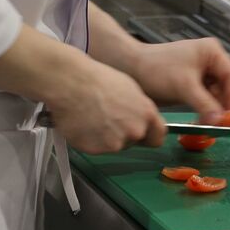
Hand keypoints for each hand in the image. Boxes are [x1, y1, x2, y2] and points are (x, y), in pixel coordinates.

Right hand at [43, 52, 165, 152]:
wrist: (71, 84)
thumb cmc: (98, 80)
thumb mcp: (131, 88)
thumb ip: (141, 109)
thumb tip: (143, 118)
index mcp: (146, 115)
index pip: (158, 137)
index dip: (149, 135)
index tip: (143, 134)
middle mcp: (135, 131)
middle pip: (135, 141)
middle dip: (125, 134)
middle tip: (110, 118)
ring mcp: (116, 143)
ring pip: (115, 145)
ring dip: (107, 137)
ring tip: (94, 117)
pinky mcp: (96, 150)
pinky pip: (97, 149)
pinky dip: (91, 140)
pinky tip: (85, 124)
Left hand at [127, 39, 229, 120]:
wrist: (130, 69)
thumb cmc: (156, 68)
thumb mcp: (184, 86)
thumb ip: (205, 104)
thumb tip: (220, 121)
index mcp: (211, 52)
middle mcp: (208, 61)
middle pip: (225, 88)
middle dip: (224, 108)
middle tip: (225, 126)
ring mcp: (199, 73)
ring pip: (215, 96)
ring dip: (214, 112)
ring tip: (211, 127)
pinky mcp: (190, 85)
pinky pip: (204, 100)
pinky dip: (204, 112)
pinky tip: (201, 124)